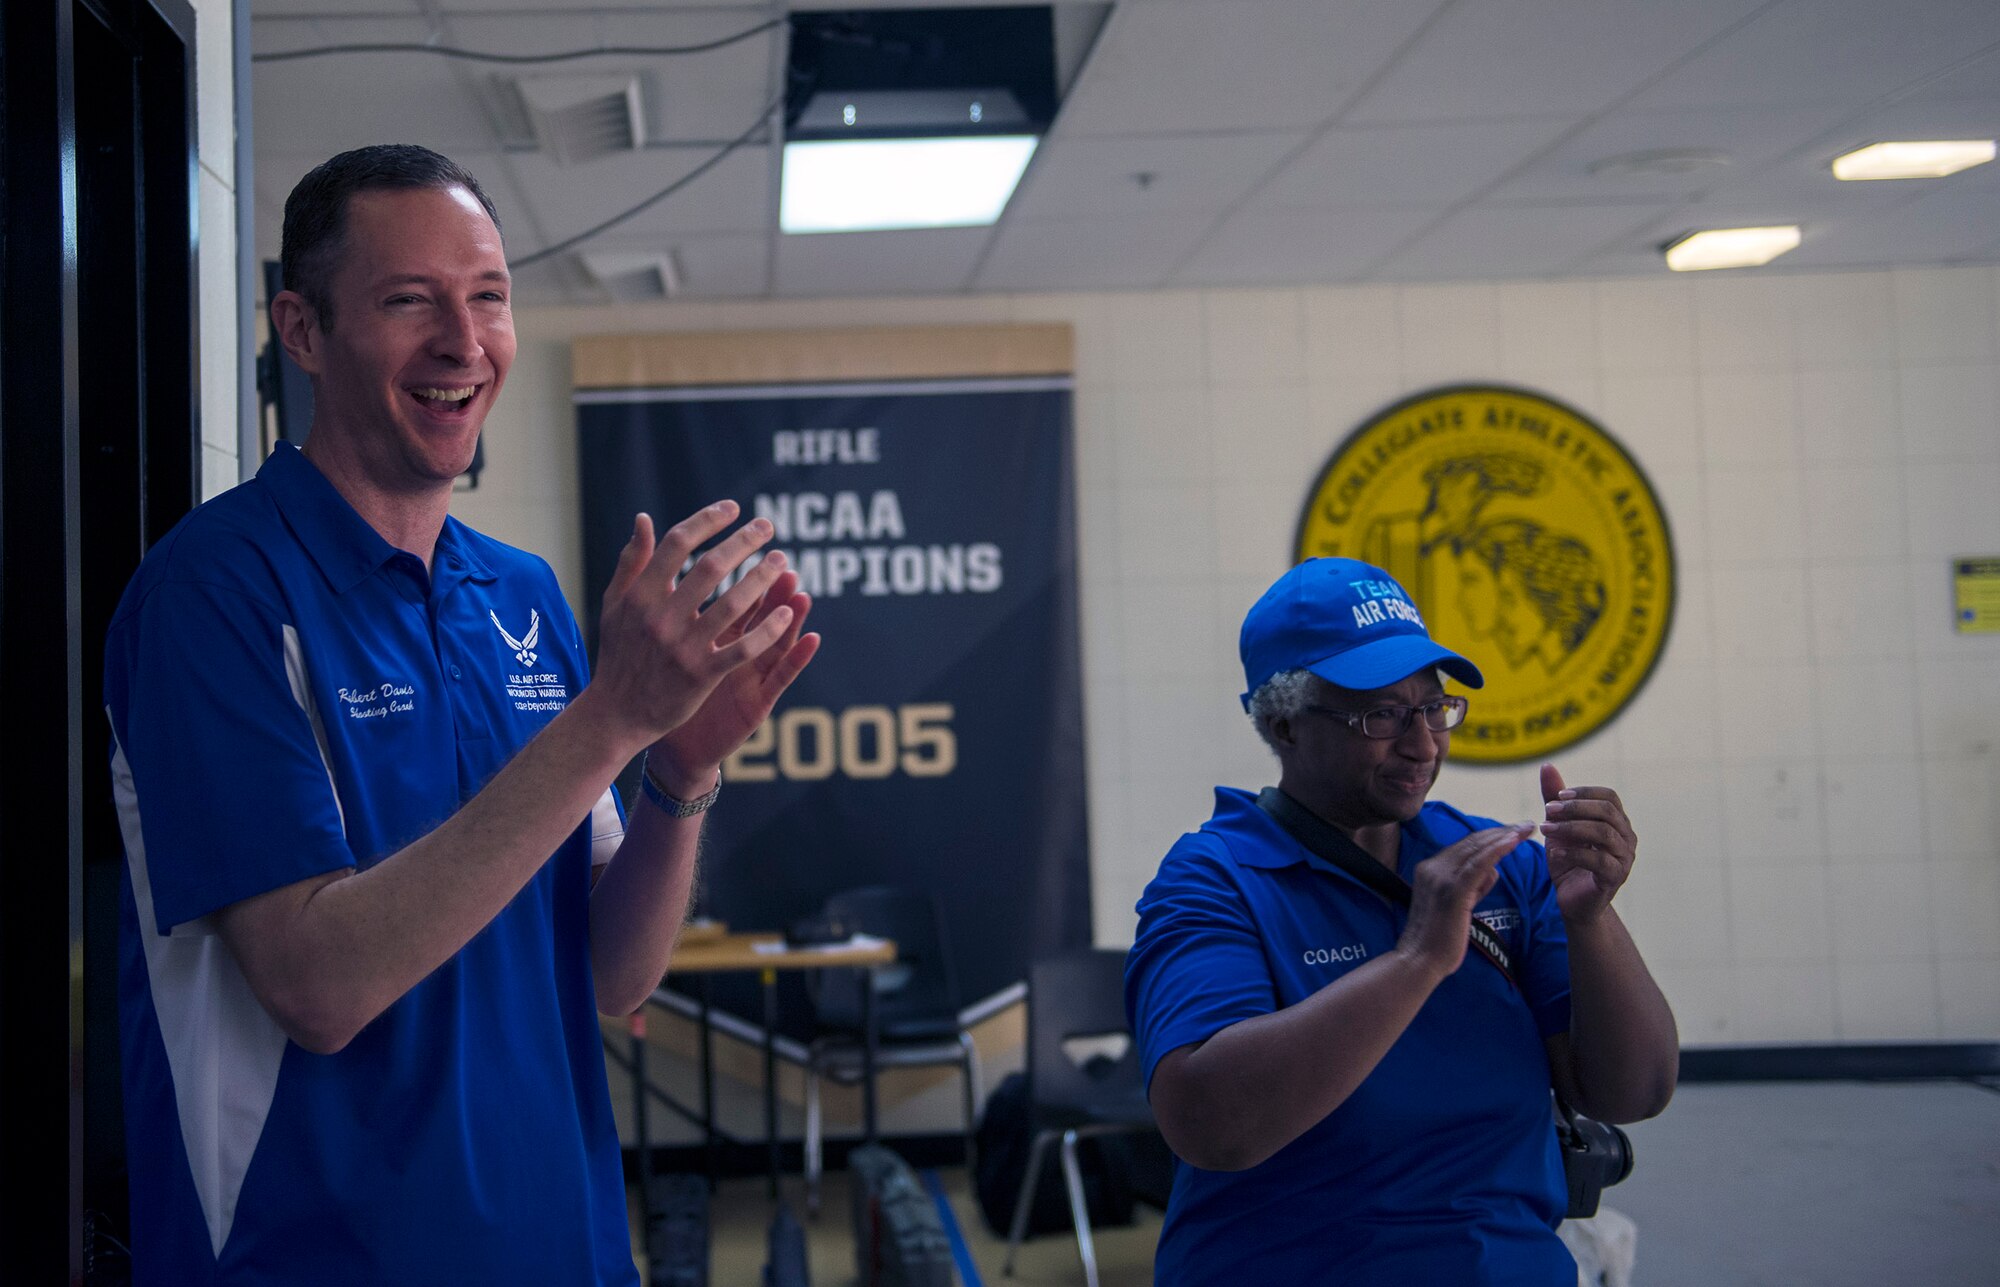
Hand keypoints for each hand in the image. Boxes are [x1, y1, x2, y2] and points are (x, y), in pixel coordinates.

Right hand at [586, 504, 798, 758]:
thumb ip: (632, 562)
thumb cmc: (619, 654)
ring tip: (783, 560)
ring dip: (763, 578)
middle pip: (711, 567)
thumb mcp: (615, 605)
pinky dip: (767, 629)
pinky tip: (786, 613)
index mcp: (639, 595)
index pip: (678, 544)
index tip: (732, 508)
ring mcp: (683, 647)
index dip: (707, 521)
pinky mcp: (702, 675)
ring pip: (733, 603)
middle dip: (744, 542)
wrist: (617, 713)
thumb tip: (644, 518)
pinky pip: (743, 648)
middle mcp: (661, 617)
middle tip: (768, 526)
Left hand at [648, 569, 819, 795]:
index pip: (736, 597)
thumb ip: (664, 603)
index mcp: (717, 636)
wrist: (666, 744)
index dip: (745, 572)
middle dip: (772, 587)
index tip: (749, 539)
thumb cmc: (664, 692)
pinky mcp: (758, 702)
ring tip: (802, 593)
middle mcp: (739, 651)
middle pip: (762, 613)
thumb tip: (657, 557)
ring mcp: (751, 675)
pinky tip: (813, 639)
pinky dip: (798, 658)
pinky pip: (781, 678)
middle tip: (782, 561)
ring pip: (777, 640)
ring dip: (791, 617)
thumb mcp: (665, 646)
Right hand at [1397, 824, 1532, 979]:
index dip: (1490, 836)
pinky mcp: (1453, 891)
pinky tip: (1514, 841)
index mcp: (1430, 869)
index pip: (1465, 846)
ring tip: (1526, 829)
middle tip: (1526, 824)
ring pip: (1477, 849)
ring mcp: (1441, 878)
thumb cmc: (1437, 940)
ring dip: (1504, 836)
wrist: (1419, 961)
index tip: (1512, 832)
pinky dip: (1497, 850)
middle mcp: (1433, 868)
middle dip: (1501, 831)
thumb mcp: (1454, 905)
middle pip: (1472, 842)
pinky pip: (1479, 864)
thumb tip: (1493, 871)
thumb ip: (1471, 886)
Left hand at [1539, 763, 1636, 925]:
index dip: (1584, 792)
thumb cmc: (1569, 860)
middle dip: (1575, 807)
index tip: (1558, 795)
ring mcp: (1624, 858)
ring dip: (1570, 828)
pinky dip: (1575, 854)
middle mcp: (1626, 837)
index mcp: (1616, 821)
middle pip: (1607, 812)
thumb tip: (1547, 766)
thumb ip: (1555, 799)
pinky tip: (1556, 852)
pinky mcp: (1615, 879)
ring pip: (1603, 834)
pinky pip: (1599, 862)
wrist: (1572, 900)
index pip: (1609, 796)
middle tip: (1548, 811)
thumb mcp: (1558, 827)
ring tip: (1545, 829)